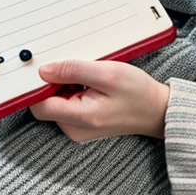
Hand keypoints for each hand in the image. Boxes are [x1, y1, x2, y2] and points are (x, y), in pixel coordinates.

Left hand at [30, 59, 170, 141]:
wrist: (156, 109)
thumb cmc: (137, 93)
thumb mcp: (107, 74)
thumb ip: (74, 71)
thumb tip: (44, 71)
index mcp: (78, 119)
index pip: (39, 105)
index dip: (39, 85)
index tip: (47, 66)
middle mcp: (73, 128)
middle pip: (46, 101)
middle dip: (56, 81)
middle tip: (78, 66)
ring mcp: (78, 127)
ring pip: (57, 100)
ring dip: (67, 83)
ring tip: (91, 74)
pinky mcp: (83, 122)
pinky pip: (68, 102)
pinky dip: (75, 88)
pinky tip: (92, 81)